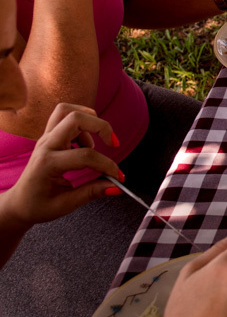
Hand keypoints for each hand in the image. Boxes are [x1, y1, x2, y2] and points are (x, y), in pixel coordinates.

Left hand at [0, 103, 120, 230]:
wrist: (18, 203)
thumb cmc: (39, 205)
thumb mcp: (66, 204)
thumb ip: (93, 192)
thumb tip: (117, 186)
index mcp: (48, 163)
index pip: (86, 155)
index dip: (108, 165)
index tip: (118, 177)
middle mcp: (46, 146)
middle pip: (75, 119)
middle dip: (101, 126)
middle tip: (113, 143)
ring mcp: (46, 138)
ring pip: (68, 111)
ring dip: (89, 120)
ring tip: (94, 143)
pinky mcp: (49, 136)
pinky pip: (65, 117)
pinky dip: (82, 124)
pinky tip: (85, 144)